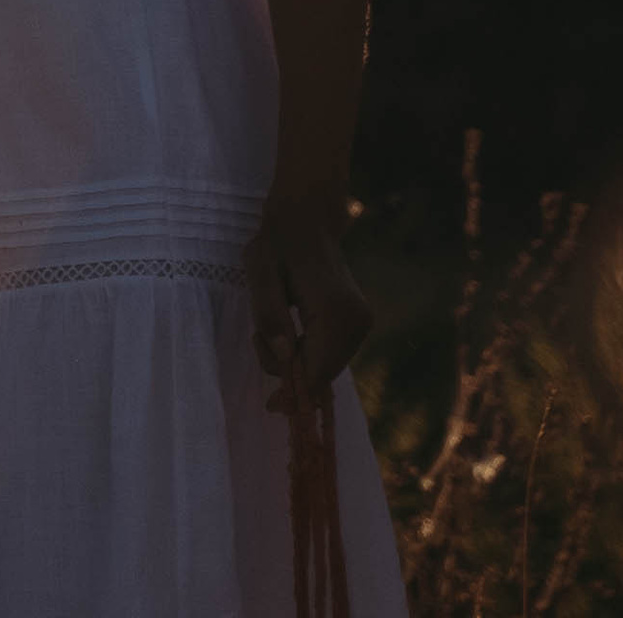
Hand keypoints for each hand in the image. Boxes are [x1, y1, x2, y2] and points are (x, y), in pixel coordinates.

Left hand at [246, 198, 372, 399]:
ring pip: (327, 366)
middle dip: (290, 369)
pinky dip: (309, 351)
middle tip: (259, 337)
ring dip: (298, 359)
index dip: (293, 393)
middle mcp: (357, 322)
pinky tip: (291, 329)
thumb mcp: (259, 270)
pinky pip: (331, 353)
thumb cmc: (278, 241)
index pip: (317, 373)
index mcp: (335, 312)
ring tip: (273, 326)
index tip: (270, 405)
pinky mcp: (359, 322)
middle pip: (323, 374)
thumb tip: (286, 358)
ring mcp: (362, 323)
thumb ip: (269, 313)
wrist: (308, 217)